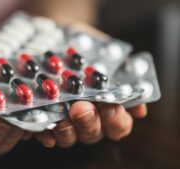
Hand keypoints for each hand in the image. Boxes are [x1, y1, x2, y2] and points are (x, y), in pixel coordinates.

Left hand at [35, 23, 147, 147]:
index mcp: (107, 109)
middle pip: (93, 133)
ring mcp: (65, 122)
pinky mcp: (44, 120)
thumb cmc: (86, 51)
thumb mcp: (105, 55)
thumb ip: (122, 73)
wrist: (59, 41)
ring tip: (62, 116)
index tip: (110, 105)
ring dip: (66, 129)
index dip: (116, 119)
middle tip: (81, 107)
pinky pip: (44, 134)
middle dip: (88, 121)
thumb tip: (138, 94)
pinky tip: (44, 128)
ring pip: (68, 137)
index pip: (118, 125)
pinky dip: (44, 133)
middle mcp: (87, 120)